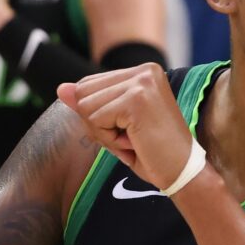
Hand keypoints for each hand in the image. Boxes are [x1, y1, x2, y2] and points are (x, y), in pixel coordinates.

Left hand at [59, 64, 192, 192]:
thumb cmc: (153, 152)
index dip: (98, 116)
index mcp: (143, 71)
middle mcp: (144, 70)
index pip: (88, 84)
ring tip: (134, 139)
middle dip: (98, 124)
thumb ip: (89, 103)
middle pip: (83, 92)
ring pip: (86, 107)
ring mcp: (141, 82)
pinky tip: (135, 142)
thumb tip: (61, 88)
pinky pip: (96, 120)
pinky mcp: (136, 99)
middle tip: (132, 136)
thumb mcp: (116, 124)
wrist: (183, 173)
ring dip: (104, 133)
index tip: (129, 129)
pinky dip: (109, 139)